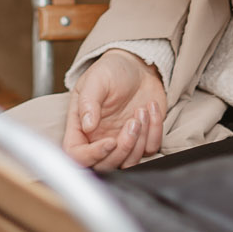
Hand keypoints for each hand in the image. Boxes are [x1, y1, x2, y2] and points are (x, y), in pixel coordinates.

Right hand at [62, 49, 166, 169]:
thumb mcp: (96, 79)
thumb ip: (89, 102)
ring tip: (142, 111)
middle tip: (133, 122)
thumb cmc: (112, 70)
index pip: (77, 154)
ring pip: (129, 162)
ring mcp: (121, 141)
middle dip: (123, 148)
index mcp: (81, 126)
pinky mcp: (142, 139)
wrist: (138, 65)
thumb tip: (87, 126)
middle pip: (105, 166)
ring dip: (140, 140)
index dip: (92, 156)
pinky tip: (151, 108)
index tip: (110, 141)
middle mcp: (99, 138)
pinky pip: (150, 150)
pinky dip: (155, 131)